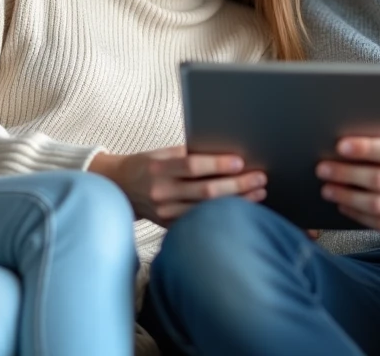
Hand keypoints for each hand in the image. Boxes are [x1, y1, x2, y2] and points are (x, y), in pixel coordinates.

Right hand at [90, 146, 265, 227]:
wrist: (119, 187)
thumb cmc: (147, 164)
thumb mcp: (163, 153)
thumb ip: (189, 155)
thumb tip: (227, 153)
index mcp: (159, 168)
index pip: (192, 166)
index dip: (218, 165)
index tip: (240, 162)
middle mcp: (161, 192)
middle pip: (205, 191)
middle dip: (237, 185)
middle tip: (260, 178)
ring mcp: (164, 212)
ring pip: (206, 210)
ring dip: (236, 202)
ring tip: (258, 193)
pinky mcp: (168, 226)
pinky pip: (199, 221)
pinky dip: (221, 215)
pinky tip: (240, 209)